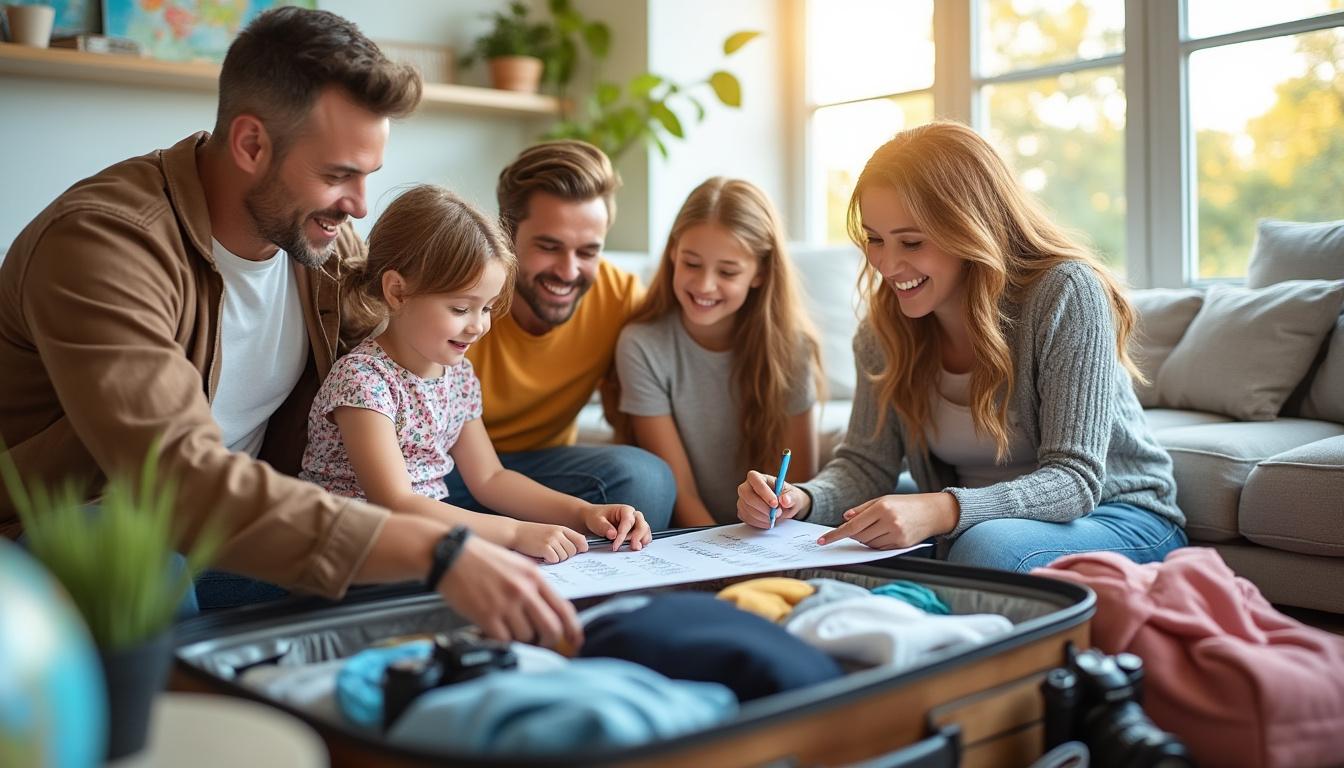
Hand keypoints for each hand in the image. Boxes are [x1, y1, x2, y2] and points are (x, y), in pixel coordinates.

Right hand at [436, 535, 581, 648]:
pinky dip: (503, 640)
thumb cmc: (484, 560)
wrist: (453, 556)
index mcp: (535, 578)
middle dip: (550, 641)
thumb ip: (534, 587)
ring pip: (527, 636)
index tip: (576, 641)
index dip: (573, 629)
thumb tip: (548, 614)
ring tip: (510, 629)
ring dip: (521, 639)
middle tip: (542, 643)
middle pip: (551, 628)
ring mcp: (506, 604)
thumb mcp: (517, 566)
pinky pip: (505, 640)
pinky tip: (496, 631)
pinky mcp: (487, 616)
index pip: (564, 609)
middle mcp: (524, 591)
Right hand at [510, 521, 588, 562]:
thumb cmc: (532, 535)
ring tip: (546, 554)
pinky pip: (555, 560)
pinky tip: (542, 557)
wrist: (514, 532)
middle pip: (573, 552)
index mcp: (562, 528)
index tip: (576, 553)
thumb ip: (564, 539)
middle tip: (554, 554)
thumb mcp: (550, 532)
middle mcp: (558, 533)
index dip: (581, 549)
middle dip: (565, 556)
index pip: (581, 540)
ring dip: (556, 559)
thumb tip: (580, 551)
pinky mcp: (545, 548)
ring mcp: (552, 540)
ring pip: (565, 557)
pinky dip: (549, 561)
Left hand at [581, 504, 650, 550]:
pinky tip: (636, 547)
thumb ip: (604, 527)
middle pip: (642, 525)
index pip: (628, 522)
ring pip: (645, 531)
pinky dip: (642, 542)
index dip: (623, 535)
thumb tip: (613, 534)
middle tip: (632, 547)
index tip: (616, 545)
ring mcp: (636, 524)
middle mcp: (633, 516)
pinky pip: (644, 537)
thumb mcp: (597, 521)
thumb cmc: (597, 517)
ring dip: (642, 540)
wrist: (595, 519)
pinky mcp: (636, 532)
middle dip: (638, 537)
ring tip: (634, 548)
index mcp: (624, 510)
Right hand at [737, 470, 810, 528]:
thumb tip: (785, 500)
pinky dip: (759, 522)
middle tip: (777, 513)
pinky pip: (747, 518)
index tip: (775, 503)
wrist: (784, 507)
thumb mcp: (794, 496)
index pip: (755, 479)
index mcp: (760, 477)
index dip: (763, 491)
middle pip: (747, 494)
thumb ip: (791, 497)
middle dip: (762, 507)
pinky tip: (769, 521)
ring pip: (747, 508)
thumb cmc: (788, 497)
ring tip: (775, 517)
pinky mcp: (743, 511)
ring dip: (763, 516)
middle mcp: (748, 486)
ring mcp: (743, 499)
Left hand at [816, 492, 959, 548]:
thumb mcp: (883, 500)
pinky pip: (879, 549)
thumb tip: (845, 518)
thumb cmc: (905, 504)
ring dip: (865, 539)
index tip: (823, 540)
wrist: (933, 512)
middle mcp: (889, 522)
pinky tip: (883, 534)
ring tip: (876, 528)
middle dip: (855, 534)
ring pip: (868, 544)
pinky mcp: (901, 545)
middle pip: (859, 536)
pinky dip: (875, 544)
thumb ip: (862, 509)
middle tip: (859, 527)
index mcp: (882, 508)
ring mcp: (896, 535)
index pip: (853, 525)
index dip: (836, 534)